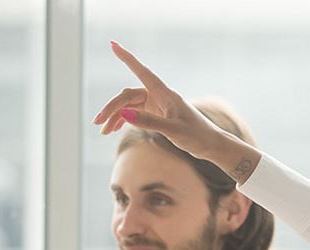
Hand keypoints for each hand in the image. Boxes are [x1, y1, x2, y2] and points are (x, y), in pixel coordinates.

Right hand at [93, 41, 260, 181]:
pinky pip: (133, 113)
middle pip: (127, 95)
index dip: (127, 58)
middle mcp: (159, 96)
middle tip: (98, 123)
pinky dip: (123, 120)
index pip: (142, 71)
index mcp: (165, 94)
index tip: (112, 44)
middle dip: (111, 107)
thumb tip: (123, 113)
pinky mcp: (156, 114)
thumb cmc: (197, 136)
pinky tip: (113, 129)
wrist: (210, 145)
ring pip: (128, 105)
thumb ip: (149, 122)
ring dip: (115, 116)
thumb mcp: (173, 130)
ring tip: (103, 131)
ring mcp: (156, 104)